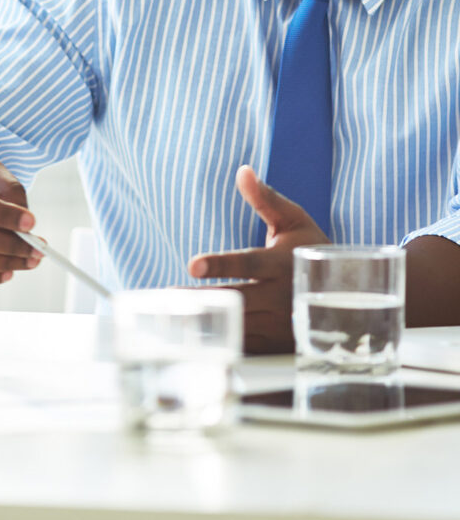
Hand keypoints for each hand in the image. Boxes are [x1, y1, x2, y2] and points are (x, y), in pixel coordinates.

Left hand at [187, 166, 328, 353]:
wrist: (351, 298)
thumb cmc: (314, 251)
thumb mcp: (294, 221)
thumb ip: (265, 199)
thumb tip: (243, 170)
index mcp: (282, 264)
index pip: (247, 263)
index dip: (220, 264)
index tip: (192, 264)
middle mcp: (282, 297)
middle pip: (236, 300)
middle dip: (202, 299)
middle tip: (169, 295)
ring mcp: (281, 326)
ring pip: (238, 328)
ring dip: (206, 323)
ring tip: (172, 319)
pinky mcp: (279, 346)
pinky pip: (246, 348)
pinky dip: (221, 345)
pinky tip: (195, 341)